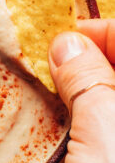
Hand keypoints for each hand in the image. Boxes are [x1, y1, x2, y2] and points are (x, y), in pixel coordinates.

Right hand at [49, 20, 114, 162]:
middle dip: (92, 61)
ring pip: (114, 103)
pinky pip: (110, 131)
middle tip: (53, 66)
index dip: (102, 31)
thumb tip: (68, 43)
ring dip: (89, 92)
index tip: (63, 39)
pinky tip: (69, 130)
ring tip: (54, 96)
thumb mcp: (103, 130)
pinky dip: (91, 121)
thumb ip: (87, 78)